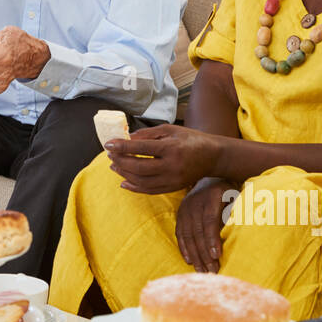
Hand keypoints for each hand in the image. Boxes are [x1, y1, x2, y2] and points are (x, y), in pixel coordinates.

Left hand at [105, 124, 221, 193]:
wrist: (213, 157)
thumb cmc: (190, 139)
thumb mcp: (170, 130)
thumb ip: (148, 134)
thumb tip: (126, 138)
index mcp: (171, 148)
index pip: (142, 148)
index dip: (123, 146)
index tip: (108, 144)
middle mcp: (172, 166)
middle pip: (139, 167)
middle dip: (121, 161)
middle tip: (110, 155)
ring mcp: (173, 180)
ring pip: (142, 181)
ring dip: (124, 175)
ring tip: (114, 166)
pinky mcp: (173, 188)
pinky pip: (150, 191)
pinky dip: (134, 188)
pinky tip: (123, 182)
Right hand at [175, 177, 234, 272]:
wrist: (209, 178)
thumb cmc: (228, 191)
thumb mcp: (235, 196)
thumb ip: (235, 212)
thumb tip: (239, 232)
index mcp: (211, 196)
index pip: (210, 221)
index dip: (212, 239)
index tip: (217, 256)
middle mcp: (195, 202)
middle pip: (198, 231)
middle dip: (205, 253)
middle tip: (213, 271)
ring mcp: (185, 208)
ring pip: (188, 235)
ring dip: (195, 255)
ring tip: (202, 270)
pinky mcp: (179, 214)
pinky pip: (180, 234)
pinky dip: (184, 248)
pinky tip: (190, 261)